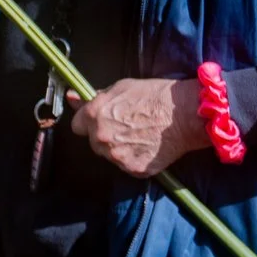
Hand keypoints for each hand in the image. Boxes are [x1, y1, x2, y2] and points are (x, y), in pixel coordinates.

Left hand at [69, 77, 209, 177]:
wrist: (184, 114)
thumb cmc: (155, 96)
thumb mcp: (121, 87)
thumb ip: (95, 97)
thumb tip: (72, 97)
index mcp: (95, 115)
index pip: (77, 126)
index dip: (88, 123)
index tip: (98, 121)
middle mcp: (101, 137)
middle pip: (93, 142)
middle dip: (104, 135)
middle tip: (125, 126)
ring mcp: (116, 155)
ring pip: (109, 155)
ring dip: (118, 148)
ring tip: (139, 135)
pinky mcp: (133, 168)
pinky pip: (126, 165)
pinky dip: (134, 158)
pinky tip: (147, 146)